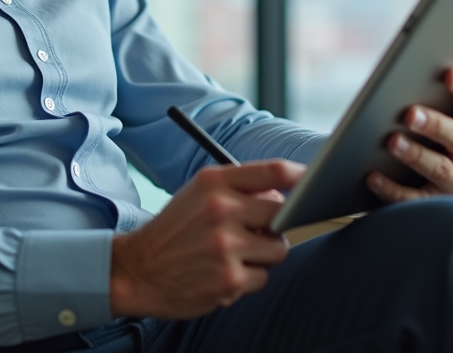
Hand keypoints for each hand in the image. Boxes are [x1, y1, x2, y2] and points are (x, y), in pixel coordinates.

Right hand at [110, 159, 305, 319]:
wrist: (138, 270)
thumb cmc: (175, 230)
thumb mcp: (197, 194)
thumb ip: (239, 188)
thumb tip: (286, 194)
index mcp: (213, 182)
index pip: (273, 171)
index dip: (302, 176)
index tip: (314, 182)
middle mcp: (220, 210)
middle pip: (282, 213)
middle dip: (275, 224)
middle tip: (255, 230)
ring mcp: (226, 247)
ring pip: (278, 248)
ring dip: (263, 254)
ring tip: (232, 254)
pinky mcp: (230, 281)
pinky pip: (263, 277)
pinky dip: (248, 278)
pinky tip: (222, 273)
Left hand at [368, 67, 452, 200]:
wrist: (419, 171)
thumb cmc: (424, 127)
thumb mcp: (433, 109)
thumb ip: (428, 94)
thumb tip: (402, 78)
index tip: (449, 73)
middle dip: (434, 124)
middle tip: (409, 114)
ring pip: (440, 168)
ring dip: (416, 154)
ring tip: (393, 142)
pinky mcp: (434, 201)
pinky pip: (414, 198)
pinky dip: (392, 189)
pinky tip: (372, 177)